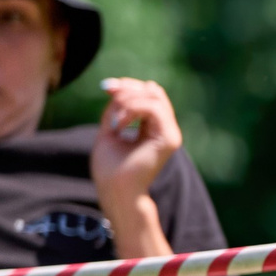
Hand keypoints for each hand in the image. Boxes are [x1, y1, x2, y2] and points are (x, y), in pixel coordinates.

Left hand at [92, 76, 181, 212]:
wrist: (114, 190)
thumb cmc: (109, 167)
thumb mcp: (109, 129)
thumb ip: (115, 109)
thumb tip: (117, 87)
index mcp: (152, 127)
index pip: (148, 94)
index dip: (128, 85)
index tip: (105, 86)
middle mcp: (165, 128)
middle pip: (154, 91)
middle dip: (128, 89)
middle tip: (108, 94)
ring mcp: (170, 133)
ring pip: (154, 97)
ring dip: (127, 101)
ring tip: (113, 121)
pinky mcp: (169, 139)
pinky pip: (154, 109)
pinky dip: (132, 110)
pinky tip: (118, 126)